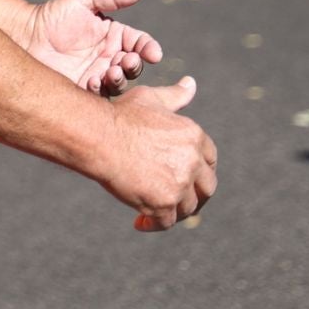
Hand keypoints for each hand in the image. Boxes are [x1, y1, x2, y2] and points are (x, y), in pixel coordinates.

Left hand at [21, 0, 162, 94]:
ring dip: (120, 79)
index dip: (149, 48)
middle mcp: (110, 56)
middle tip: (127, 62)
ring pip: (120, 82)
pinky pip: (99, 94)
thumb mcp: (83, 0)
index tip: (154, 54)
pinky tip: (93, 81)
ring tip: (111, 72)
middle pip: (133, 65)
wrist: (26, 34)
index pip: (140, 43)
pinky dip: (101, 89)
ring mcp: (98, 73)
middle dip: (135, 65)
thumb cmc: (54, 14)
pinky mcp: (83, 88)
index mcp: (114, 36)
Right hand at [95, 78, 216, 231]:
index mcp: (193, 135)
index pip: (210, 160)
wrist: (98, 136)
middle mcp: (192, 160)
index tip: (187, 177)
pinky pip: (167, 222)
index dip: (200, 171)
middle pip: (206, 187)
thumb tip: (191, 84)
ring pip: (188, 207)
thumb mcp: (150, 99)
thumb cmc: (119, 115)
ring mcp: (180, 183)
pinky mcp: (163, 202)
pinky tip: (139, 223)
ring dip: (174, 212)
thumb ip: (174, 96)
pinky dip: (154, 225)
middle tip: (176, 200)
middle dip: (195, 196)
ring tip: (156, 213)